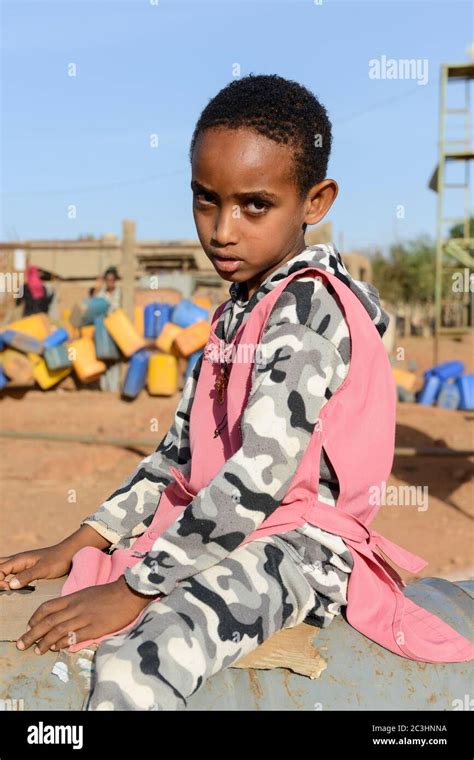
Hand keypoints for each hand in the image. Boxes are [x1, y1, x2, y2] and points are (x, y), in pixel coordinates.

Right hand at [0, 545, 72, 589]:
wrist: (69, 553)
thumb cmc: (57, 560)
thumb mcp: (43, 569)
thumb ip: (27, 576)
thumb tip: (10, 585)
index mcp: (18, 560)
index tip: (8, 588)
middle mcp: (17, 560)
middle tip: (4, 588)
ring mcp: (20, 563)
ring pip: (2, 567)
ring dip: (0, 577)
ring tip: (6, 589)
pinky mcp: (26, 567)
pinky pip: (10, 571)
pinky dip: (6, 577)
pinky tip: (12, 587)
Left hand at [16, 576, 155, 653]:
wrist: (128, 593)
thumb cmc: (109, 593)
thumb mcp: (87, 593)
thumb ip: (74, 603)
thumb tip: (62, 615)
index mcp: (73, 597)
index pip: (47, 607)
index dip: (35, 618)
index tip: (29, 626)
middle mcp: (75, 607)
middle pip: (48, 621)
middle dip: (32, 634)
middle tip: (22, 644)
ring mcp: (84, 618)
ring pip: (58, 630)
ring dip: (45, 642)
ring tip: (37, 650)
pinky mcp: (95, 628)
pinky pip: (74, 637)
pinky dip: (63, 643)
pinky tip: (57, 648)